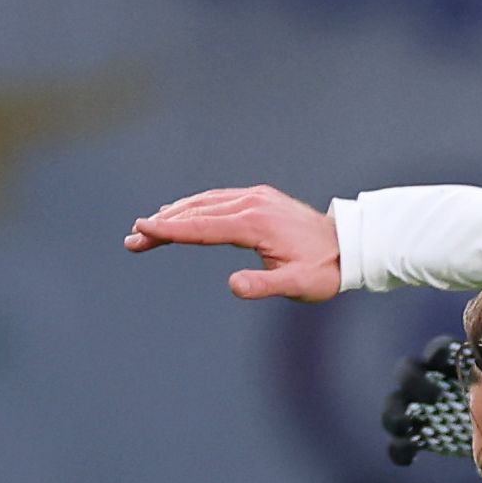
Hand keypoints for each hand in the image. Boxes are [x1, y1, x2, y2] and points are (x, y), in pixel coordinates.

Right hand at [124, 184, 339, 299]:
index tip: (140, 232)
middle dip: (162, 226)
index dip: (169, 231)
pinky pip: (218, 199)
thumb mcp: (297, 285)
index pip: (202, 227)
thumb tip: (233, 285)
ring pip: (205, 202)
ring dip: (175, 214)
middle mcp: (252, 203)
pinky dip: (194, 207)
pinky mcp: (260, 197)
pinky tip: (181, 214)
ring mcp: (256, 197)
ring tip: (147, 228)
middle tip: (132, 240)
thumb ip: (265, 286)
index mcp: (255, 223)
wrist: (349, 246)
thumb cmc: (323, 271)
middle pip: (196, 213)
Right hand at [382, 334, 476, 464]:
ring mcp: (418, 409)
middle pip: (406, 372)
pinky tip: (410, 457)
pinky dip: (399, 449)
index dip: (437, 352)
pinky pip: (398, 443)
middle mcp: (428, 381)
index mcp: (450, 366)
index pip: (438, 351)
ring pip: (394, 405)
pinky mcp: (417, 436)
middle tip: (435, 397)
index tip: (446, 360)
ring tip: (408, 424)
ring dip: (396, 414)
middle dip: (415, 382)